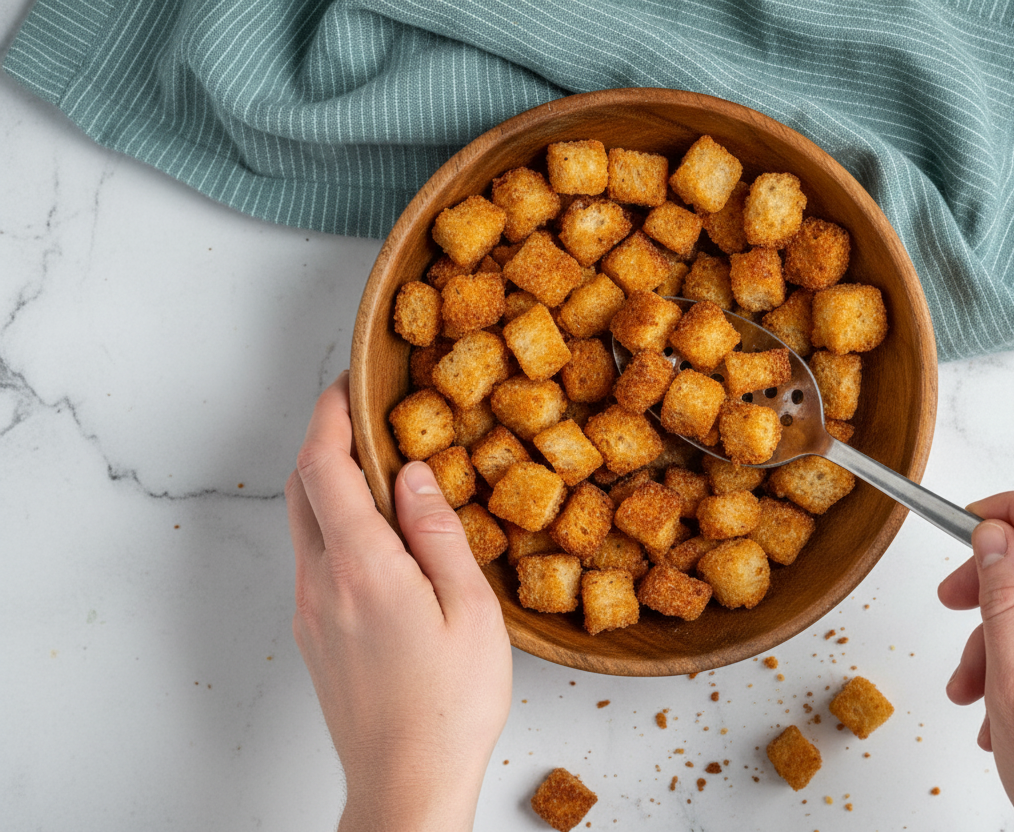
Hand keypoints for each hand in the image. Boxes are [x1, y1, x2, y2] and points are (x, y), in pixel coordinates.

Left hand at [286, 373, 511, 831]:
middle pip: (301, 487)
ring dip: (329, 482)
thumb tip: (413, 475)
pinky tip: (379, 534)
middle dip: (324, 439)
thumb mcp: (469, 610)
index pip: (323, 466)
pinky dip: (335, 523)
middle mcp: (321, 583)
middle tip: (366, 415)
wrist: (406, 783)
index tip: (349, 384)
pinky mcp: (315, 635)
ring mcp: (311, 612)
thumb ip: (437, 533)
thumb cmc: (450, 705)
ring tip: (380, 469)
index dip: (331, 415)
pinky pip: (316, 558)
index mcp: (361, 567)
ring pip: (305, 523)